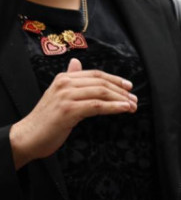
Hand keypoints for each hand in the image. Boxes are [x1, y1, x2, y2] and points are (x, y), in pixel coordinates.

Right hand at [9, 58, 135, 169]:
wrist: (27, 137)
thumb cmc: (45, 119)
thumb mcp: (58, 95)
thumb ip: (69, 79)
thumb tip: (76, 62)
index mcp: (63, 78)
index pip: (96, 74)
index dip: (115, 79)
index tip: (129, 86)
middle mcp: (65, 84)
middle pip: (101, 82)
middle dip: (121, 91)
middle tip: (134, 99)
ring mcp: (66, 97)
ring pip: (101, 93)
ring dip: (121, 99)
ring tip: (132, 106)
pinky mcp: (68, 111)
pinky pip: (97, 106)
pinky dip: (114, 107)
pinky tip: (124, 109)